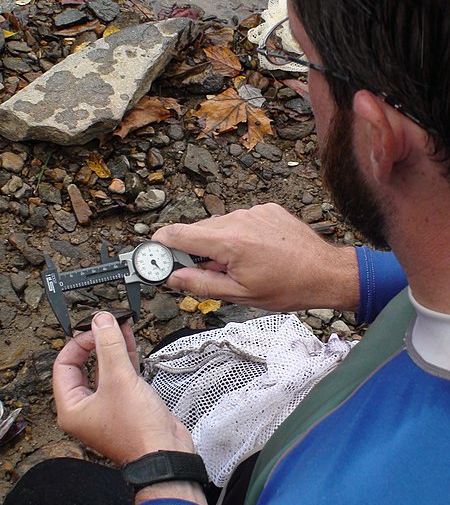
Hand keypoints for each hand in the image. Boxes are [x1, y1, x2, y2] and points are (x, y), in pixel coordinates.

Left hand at [53, 312, 193, 464]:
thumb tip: (101, 321)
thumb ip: (109, 346)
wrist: (165, 452)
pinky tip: (128, 339)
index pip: (64, 366)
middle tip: (105, 324)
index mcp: (72, 408)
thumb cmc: (137, 430)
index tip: (95, 328)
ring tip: (118, 323)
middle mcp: (86, 408)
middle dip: (95, 342)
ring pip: (105, 368)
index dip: (78, 344)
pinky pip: (121, 375)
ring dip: (112, 346)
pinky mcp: (127, 403)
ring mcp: (107, 406)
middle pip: (84, 366)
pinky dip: (125, 356)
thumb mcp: (119, 380)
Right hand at [152, 203, 358, 311]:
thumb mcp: (239, 295)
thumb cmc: (287, 288)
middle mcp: (238, 219)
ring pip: (218, 226)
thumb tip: (172, 278)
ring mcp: (254, 211)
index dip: (160, 245)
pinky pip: (240, 220)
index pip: (177, 234)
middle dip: (193, 251)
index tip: (155, 256)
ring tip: (239, 265)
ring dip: (218, 244)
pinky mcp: (266, 208)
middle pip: (197, 230)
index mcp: (229, 242)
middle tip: (206, 273)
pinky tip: (255, 252)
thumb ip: (201, 284)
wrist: (325, 273)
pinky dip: (238, 234)